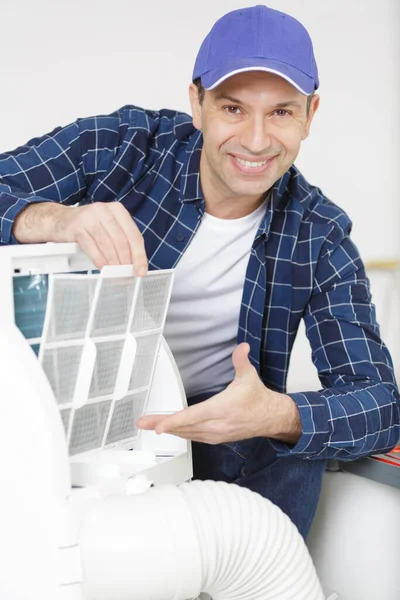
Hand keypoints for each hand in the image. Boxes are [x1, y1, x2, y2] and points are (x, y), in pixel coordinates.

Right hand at [13, 202, 147, 272]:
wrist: (58, 220)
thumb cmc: (87, 226)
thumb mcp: (107, 227)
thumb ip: (121, 240)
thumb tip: (133, 264)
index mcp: (117, 210)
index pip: (134, 235)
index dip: (139, 255)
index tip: (141, 271)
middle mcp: (104, 210)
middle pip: (122, 240)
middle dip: (126, 261)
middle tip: (126, 275)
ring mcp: (90, 217)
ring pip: (107, 244)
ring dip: (113, 262)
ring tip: (116, 274)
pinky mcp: (76, 227)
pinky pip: (91, 247)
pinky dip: (99, 260)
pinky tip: (103, 269)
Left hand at [137, 343, 301, 443]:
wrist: (270, 418)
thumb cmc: (257, 399)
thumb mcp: (249, 377)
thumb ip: (241, 361)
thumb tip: (242, 347)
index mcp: (222, 409)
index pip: (192, 416)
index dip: (173, 422)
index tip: (158, 426)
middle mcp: (217, 425)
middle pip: (184, 426)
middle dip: (161, 424)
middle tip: (143, 422)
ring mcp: (216, 434)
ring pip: (187, 433)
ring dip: (169, 429)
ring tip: (150, 425)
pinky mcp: (216, 438)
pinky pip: (193, 437)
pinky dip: (180, 433)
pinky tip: (170, 429)